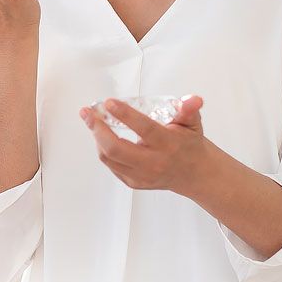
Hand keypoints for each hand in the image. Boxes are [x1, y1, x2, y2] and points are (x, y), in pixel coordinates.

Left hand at [79, 95, 207, 192]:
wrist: (194, 174)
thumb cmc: (189, 144)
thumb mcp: (192, 123)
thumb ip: (188, 109)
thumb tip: (193, 99)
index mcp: (168, 144)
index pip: (144, 129)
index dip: (125, 115)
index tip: (109, 103)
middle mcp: (153, 162)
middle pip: (116, 149)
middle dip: (97, 129)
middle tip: (88, 113)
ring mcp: (142, 176)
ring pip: (109, 158)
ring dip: (97, 138)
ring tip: (92, 121)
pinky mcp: (133, 182)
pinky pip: (111, 165)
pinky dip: (103, 149)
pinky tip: (102, 136)